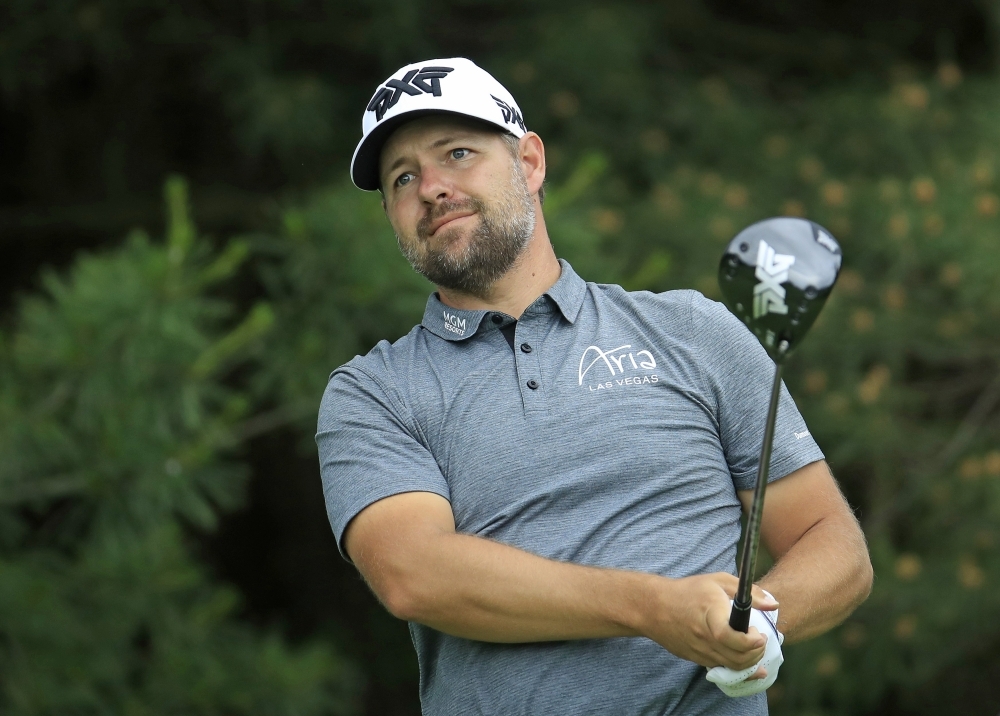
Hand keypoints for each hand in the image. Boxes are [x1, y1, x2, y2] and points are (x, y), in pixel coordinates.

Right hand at [639, 573, 778, 671]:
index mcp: (711, 615)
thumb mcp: (718, 581)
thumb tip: (774, 604)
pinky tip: (746, 663)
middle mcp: (705, 637)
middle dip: (757, 652)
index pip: (734, 638)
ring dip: (750, 661)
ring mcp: (700, 651)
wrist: (654, 607)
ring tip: (753, 647)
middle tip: (760, 639)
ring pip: (732, 667)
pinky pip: (722, 669)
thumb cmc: (688, 591)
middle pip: (739, 657)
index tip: (760, 633)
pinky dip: (737, 667)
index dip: (753, 642)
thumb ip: (748, 592)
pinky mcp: (696, 659)